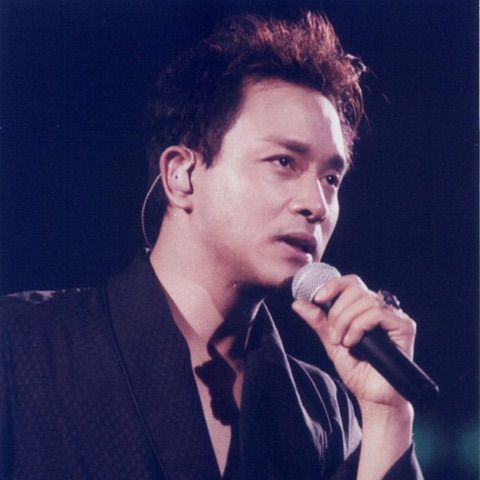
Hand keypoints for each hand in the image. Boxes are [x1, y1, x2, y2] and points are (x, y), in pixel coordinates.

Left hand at [292, 274, 416, 408]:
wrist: (372, 396)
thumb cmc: (357, 370)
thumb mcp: (331, 342)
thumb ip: (318, 321)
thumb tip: (298, 303)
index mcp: (365, 309)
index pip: (351, 283)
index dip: (333, 286)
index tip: (317, 298)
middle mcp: (382, 308)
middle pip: (356, 289)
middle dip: (337, 312)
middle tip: (333, 335)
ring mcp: (395, 316)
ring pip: (364, 300)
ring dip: (346, 322)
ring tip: (342, 342)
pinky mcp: (404, 326)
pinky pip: (376, 313)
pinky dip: (359, 327)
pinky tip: (353, 343)